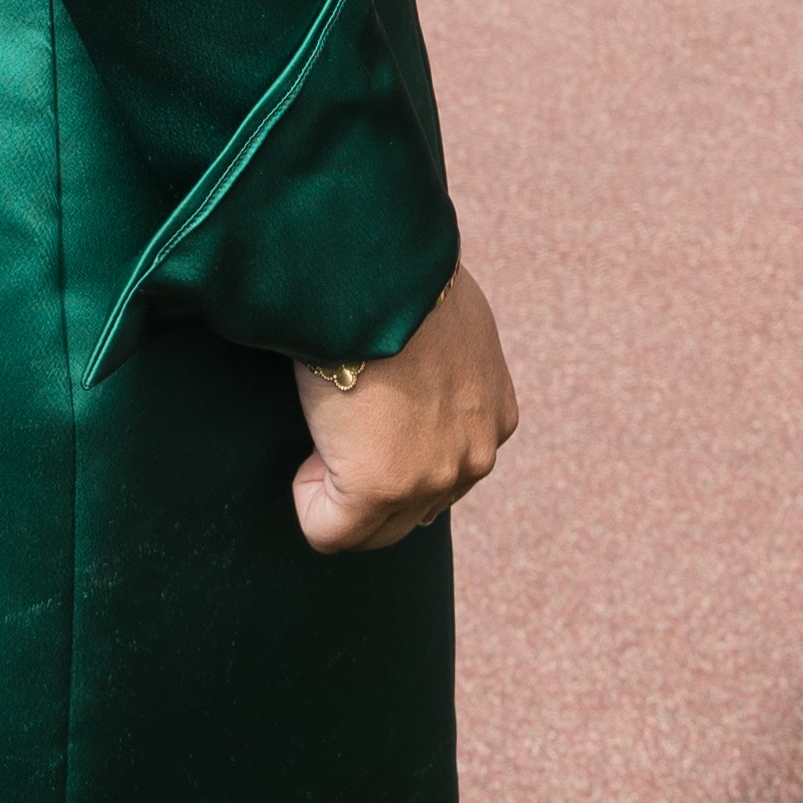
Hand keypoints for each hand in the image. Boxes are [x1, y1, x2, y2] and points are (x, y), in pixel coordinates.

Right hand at [292, 266, 518, 555]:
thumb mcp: (452, 323)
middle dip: (373, 480)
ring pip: (375, 527)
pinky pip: (329, 531)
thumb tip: (419, 371)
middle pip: (415, 509)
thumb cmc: (401, 279)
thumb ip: (448, 367)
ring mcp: (430, 478)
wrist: (377, 271)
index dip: (396, 446)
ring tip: (329, 429)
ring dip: (341, 489)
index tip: (372, 403)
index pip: (445, 468)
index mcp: (495, 417)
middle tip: (344, 423)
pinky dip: (308, 499)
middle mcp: (474, 457)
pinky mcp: (379, 486)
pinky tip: (307, 455)